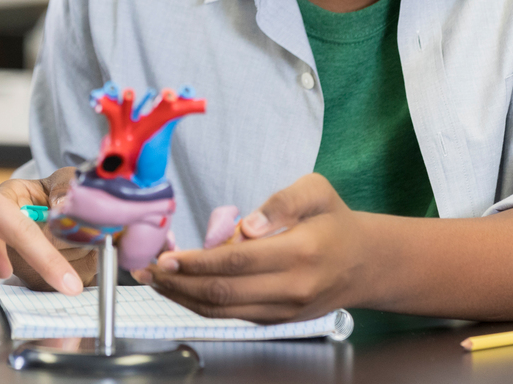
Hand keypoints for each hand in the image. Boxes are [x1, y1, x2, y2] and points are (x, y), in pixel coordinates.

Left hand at [132, 173, 361, 323]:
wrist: (365, 264)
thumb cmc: (335, 222)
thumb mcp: (317, 191)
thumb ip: (282, 201)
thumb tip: (248, 226)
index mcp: (302, 252)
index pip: (238, 262)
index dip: (197, 262)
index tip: (168, 256)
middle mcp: (293, 288)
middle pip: (223, 293)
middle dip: (178, 283)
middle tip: (147, 270)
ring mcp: (285, 310)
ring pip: (223, 311)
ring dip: (182, 298)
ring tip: (154, 281)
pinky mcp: (278, 320)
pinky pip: (232, 316)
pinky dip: (201, 304)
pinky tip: (181, 289)